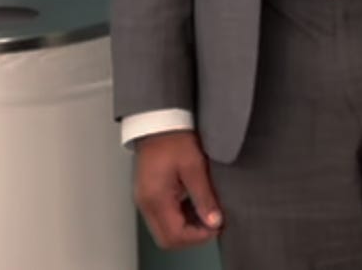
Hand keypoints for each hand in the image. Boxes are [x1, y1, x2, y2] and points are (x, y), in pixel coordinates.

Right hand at [133, 129, 223, 248]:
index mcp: (156, 199)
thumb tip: (214, 221)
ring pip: (164, 230)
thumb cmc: (175, 140)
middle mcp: (146, 205)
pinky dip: (179, 218)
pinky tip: (195, 205)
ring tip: (207, 213)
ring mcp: (145, 201)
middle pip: (167, 238)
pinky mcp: (148, 195)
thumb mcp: (195, 167)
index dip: (198, 236)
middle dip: (192, 236)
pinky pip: (162, 217)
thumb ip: (204, 197)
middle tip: (213, 223)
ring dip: (186, 228)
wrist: (159, 123)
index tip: (217, 227)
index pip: (174, 235)